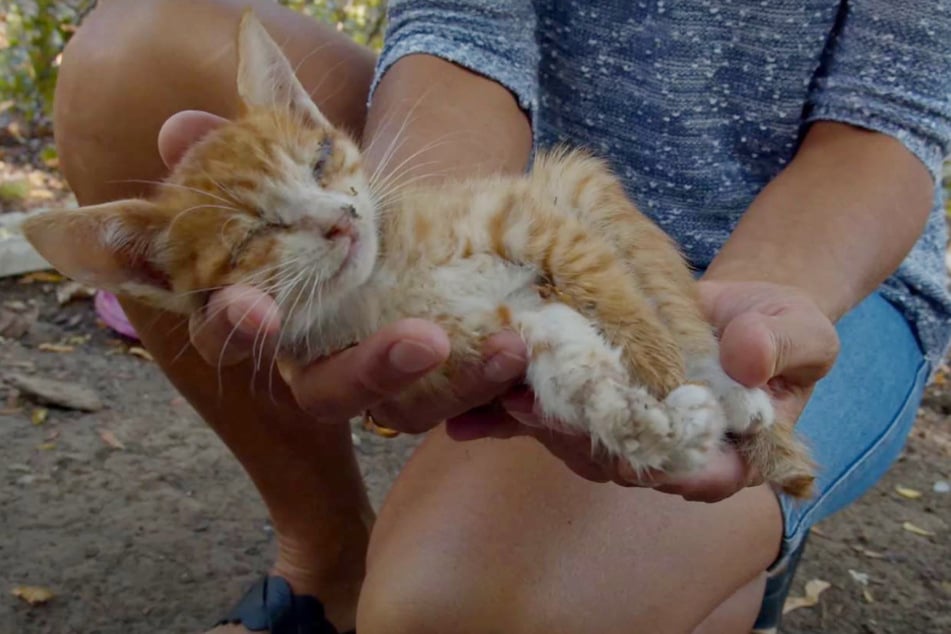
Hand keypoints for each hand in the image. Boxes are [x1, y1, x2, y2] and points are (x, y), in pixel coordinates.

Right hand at [159, 110, 528, 430]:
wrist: (398, 226)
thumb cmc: (326, 202)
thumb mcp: (288, 168)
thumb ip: (236, 151)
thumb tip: (181, 129)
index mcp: (268, 319)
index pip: (233, 335)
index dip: (237, 328)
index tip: (258, 312)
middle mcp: (319, 365)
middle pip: (332, 394)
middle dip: (373, 371)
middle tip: (423, 338)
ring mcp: (381, 384)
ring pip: (409, 410)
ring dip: (460, 385)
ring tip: (509, 344)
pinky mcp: (433, 389)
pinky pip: (463, 405)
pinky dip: (492, 392)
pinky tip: (523, 359)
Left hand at [447, 279, 839, 501]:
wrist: (731, 307)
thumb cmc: (774, 327)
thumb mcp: (798, 330)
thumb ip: (781, 347)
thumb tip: (746, 355)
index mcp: (724, 454)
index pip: (700, 477)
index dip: (670, 469)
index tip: (639, 449)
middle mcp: (662, 453)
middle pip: (620, 461)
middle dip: (576, 438)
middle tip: (537, 408)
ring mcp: (617, 431)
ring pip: (572, 441)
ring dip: (533, 422)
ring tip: (496, 391)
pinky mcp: (581, 405)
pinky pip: (542, 417)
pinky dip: (503, 416)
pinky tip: (464, 412)